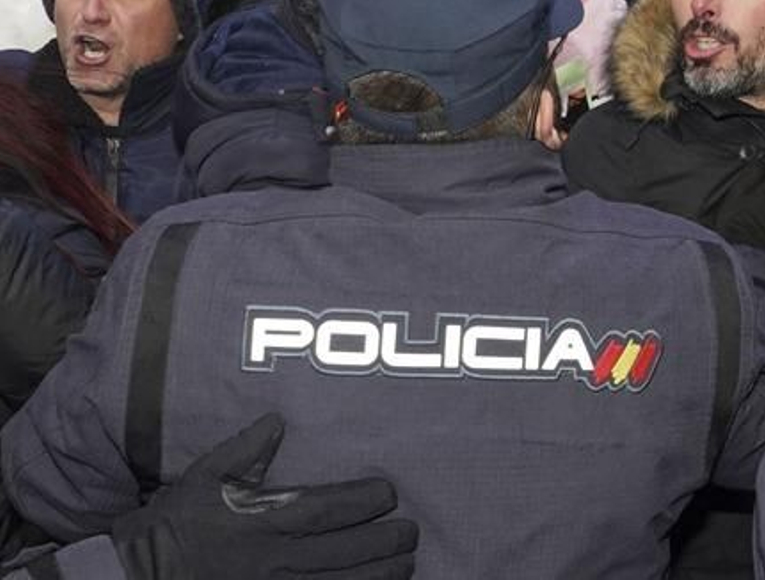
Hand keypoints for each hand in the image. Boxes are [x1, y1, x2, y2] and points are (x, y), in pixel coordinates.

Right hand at [113, 413, 416, 579]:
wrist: (133, 579)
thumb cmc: (168, 527)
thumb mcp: (200, 479)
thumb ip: (242, 450)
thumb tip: (276, 420)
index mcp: (259, 520)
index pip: (326, 509)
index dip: (364, 501)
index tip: (389, 493)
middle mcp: (271, 560)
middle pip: (344, 551)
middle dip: (385, 542)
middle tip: (411, 532)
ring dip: (379, 576)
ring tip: (406, 566)